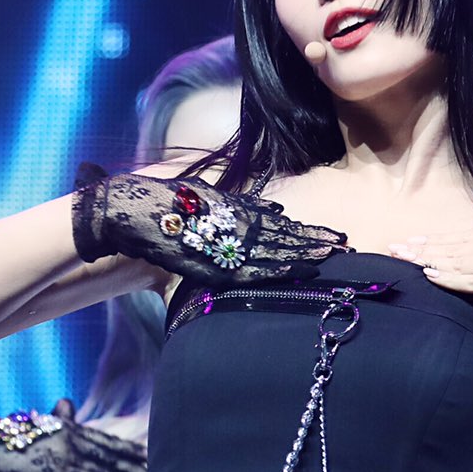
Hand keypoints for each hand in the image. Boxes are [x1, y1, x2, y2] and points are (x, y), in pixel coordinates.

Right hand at [70, 163, 347, 285]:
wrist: (127, 211)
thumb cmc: (168, 205)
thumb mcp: (211, 199)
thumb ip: (244, 206)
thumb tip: (280, 211)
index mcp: (235, 211)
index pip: (281, 226)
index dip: (308, 233)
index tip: (335, 238)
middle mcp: (231, 225)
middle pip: (281, 238)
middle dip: (312, 244)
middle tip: (345, 247)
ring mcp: (220, 242)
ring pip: (269, 252)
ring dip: (300, 256)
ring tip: (329, 258)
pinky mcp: (206, 261)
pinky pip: (245, 268)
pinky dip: (271, 269)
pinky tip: (293, 272)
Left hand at [388, 202, 472, 294]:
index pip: (459, 236)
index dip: (435, 240)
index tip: (414, 240)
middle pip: (448, 247)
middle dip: (419, 248)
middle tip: (392, 248)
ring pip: (452, 262)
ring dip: (425, 261)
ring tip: (400, 260)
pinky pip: (469, 280)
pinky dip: (447, 278)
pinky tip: (428, 276)